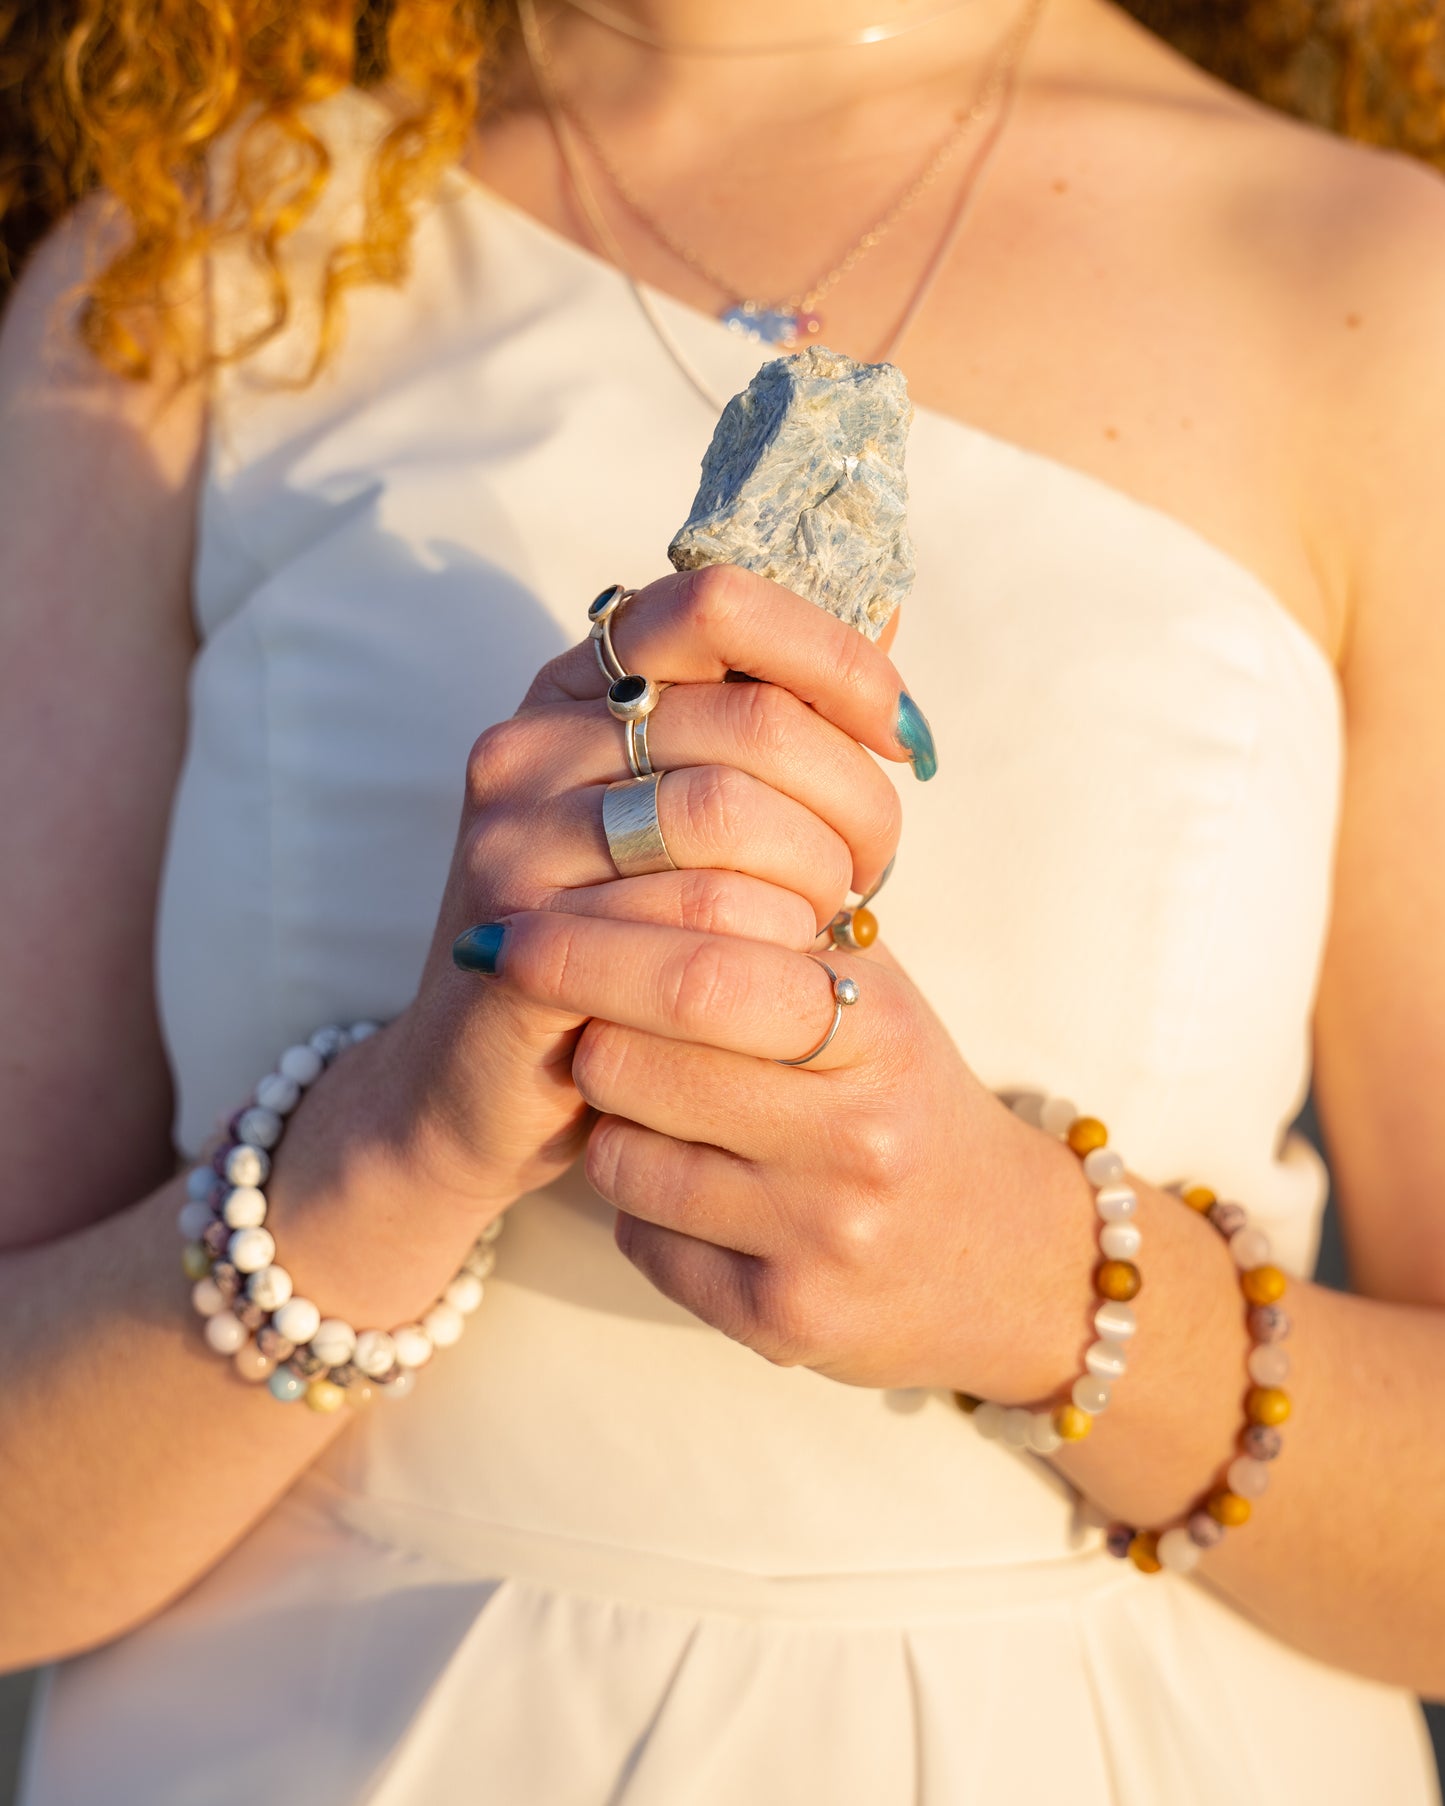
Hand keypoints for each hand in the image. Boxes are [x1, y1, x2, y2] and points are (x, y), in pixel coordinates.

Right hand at [378, 564, 931, 1216]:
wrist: (478, 1087)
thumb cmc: (621, 942)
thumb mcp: (685, 811)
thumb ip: (766, 719)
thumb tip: (884, 612)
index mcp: (576, 686)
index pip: (718, 603)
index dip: (834, 659)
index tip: (898, 735)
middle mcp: (530, 745)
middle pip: (754, 723)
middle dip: (855, 800)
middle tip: (872, 868)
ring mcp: (513, 840)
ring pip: (732, 821)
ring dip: (817, 883)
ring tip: (824, 926)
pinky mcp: (522, 941)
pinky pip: (696, 928)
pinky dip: (773, 955)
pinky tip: (784, 978)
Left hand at [464, 905, 1092, 1398]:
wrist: (1001, 1260)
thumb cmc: (904, 1098)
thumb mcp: (876, 1000)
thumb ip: (775, 929)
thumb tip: (625, 853)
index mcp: (881, 1030)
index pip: (703, 970)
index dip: (590, 946)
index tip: (515, 930)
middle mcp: (859, 1137)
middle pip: (637, 1061)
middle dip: (584, 1030)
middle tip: (580, 1021)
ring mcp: (824, 1237)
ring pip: (621, 1155)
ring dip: (613, 1123)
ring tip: (668, 1113)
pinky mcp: (785, 1321)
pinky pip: (642, 1238)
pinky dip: (642, 1206)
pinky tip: (699, 1193)